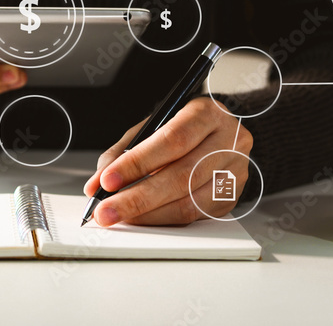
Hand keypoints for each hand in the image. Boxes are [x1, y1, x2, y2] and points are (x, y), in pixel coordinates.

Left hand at [83, 97, 251, 225]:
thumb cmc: (183, 128)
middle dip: (136, 197)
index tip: (107, 180)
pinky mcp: (232, 198)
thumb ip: (124, 151)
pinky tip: (142, 219)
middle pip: (181, 176)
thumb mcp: (153, 126)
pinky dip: (162, 219)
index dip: (138, 163)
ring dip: (147, 214)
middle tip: (105, 210)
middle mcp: (229, 141)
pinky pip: (193, 216)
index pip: (172, 140)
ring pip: (188, 202)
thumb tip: (97, 184)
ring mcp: (235, 172)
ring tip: (118, 216)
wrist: (222, 134)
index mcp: (207, 113)